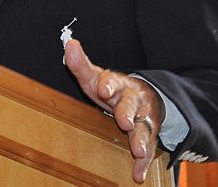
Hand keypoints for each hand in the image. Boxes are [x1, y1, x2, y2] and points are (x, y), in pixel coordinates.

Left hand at [64, 39, 164, 183]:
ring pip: (143, 128)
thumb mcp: (96, 77)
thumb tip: (69, 44)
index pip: (112, 81)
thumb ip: (81, 65)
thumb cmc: (112, 89)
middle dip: (126, 113)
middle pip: (130, 106)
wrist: (146, 97)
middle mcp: (133, 100)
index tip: (103, 89)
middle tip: (125, 122)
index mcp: (118, 84)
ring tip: (138, 150)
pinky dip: (143, 163)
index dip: (108, 85)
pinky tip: (138, 174)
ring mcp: (143, 118)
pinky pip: (148, 150)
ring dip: (141, 140)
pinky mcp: (148, 135)